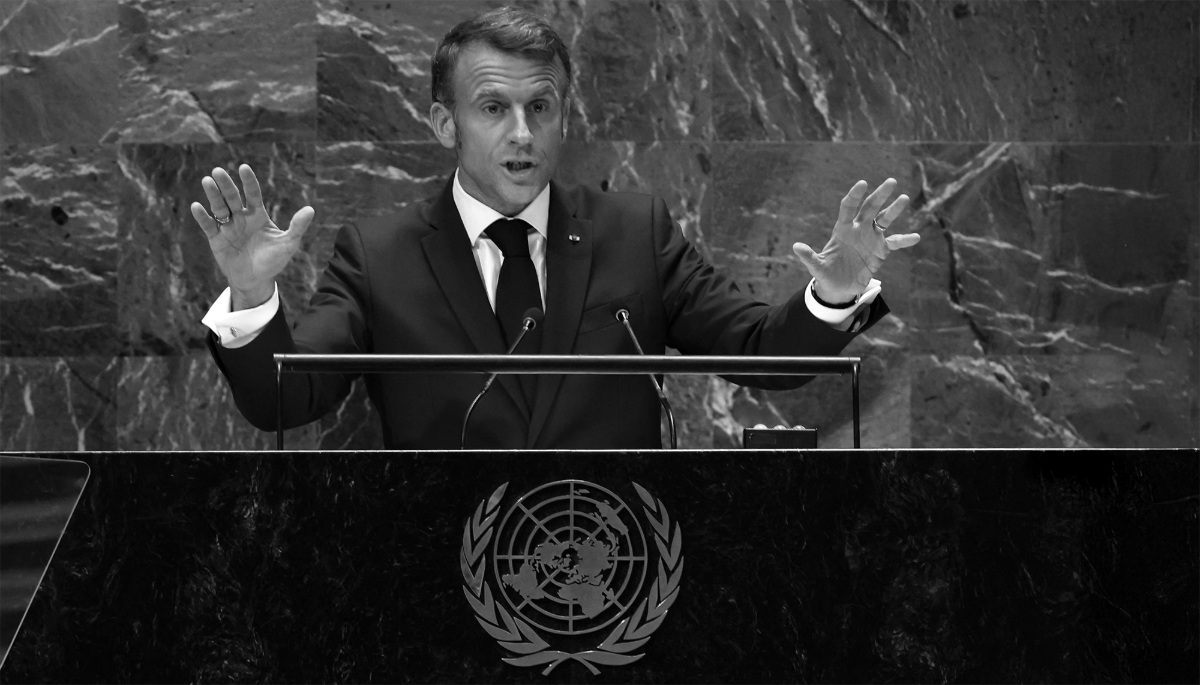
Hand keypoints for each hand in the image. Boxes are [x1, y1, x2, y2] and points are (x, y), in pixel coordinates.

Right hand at [190, 164, 313, 309]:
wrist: (256, 281)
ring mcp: (228, 227)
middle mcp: (241, 217)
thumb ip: (297, 227)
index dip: (248, 182)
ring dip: (213, 195)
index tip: (244, 168)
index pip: (253, 194)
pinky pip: (209, 226)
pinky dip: (202, 217)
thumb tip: (311, 209)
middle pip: (233, 198)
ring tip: (207, 181)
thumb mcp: (288, 244)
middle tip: (218, 171)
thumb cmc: (274, 261)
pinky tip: (197, 207)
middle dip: (226, 185)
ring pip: (219, 208)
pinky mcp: (216, 239)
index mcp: (258, 215)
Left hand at [792, 178, 919, 303]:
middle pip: (870, 208)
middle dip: (879, 195)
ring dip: (894, 210)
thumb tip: (796, 247)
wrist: (839, 287)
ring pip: (884, 219)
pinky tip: (916, 237)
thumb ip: (809, 257)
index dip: (855, 196)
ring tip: (904, 198)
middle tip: (891, 182)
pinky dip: (904, 240)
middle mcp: (858, 230)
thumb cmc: (826, 275)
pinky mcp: (881, 250)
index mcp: (843, 230)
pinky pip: (895, 242)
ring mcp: (871, 238)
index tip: (862, 184)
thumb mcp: (817, 268)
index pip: (849, 207)